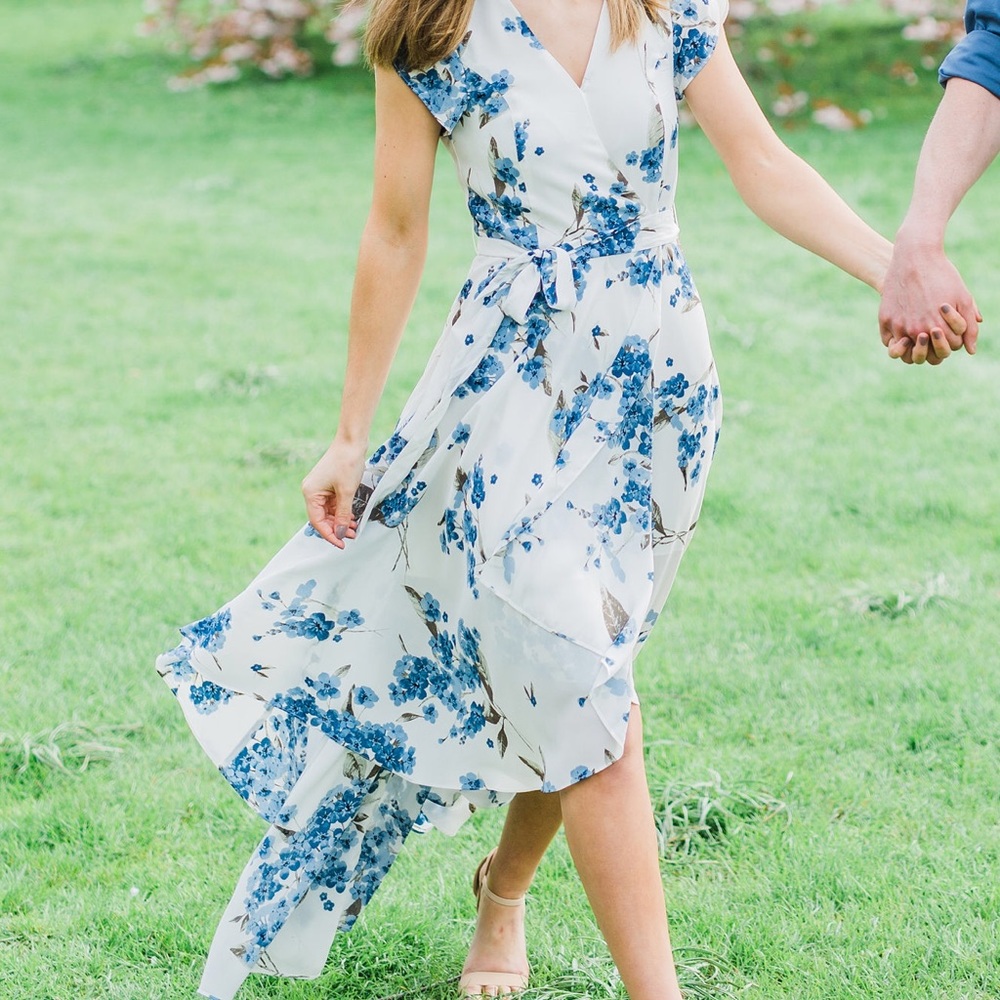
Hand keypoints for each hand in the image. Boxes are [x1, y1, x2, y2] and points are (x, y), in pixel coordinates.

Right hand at [301, 438, 364, 547]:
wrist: (351, 441)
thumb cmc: (347, 463)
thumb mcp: (347, 492)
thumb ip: (343, 514)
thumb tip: (339, 533)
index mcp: (310, 493)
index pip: (317, 521)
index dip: (329, 535)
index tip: (342, 544)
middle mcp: (312, 492)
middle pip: (322, 518)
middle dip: (337, 528)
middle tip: (351, 536)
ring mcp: (320, 488)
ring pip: (329, 512)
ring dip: (341, 521)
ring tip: (354, 528)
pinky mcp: (329, 485)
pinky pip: (334, 504)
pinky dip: (342, 511)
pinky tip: (352, 518)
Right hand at [879, 234, 980, 363]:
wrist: (914, 257)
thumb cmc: (942, 276)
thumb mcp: (963, 298)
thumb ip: (969, 327)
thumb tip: (970, 350)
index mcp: (939, 329)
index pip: (947, 350)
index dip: (951, 340)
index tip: (949, 326)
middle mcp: (917, 332)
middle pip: (926, 357)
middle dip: (934, 348)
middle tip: (934, 333)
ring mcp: (899, 327)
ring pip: (904, 354)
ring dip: (913, 347)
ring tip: (919, 333)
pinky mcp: (885, 320)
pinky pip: (889, 342)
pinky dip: (897, 340)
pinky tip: (905, 327)